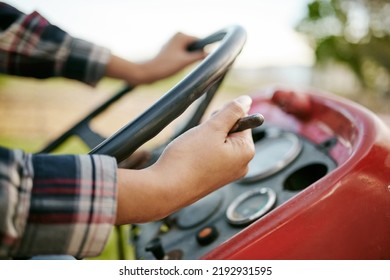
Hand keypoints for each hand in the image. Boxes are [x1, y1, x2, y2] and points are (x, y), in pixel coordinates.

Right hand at [115, 96, 254, 223]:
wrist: (165, 188)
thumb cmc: (188, 159)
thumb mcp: (212, 128)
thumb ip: (231, 112)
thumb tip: (246, 100)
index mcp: (246, 152)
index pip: (243, 122)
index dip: (224, 118)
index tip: (209, 126)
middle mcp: (241, 165)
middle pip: (231, 133)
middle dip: (213, 130)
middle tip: (198, 139)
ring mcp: (227, 174)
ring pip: (218, 143)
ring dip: (205, 139)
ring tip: (192, 149)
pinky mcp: (213, 179)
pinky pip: (210, 156)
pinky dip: (200, 152)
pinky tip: (190, 158)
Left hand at [141, 32, 206, 81]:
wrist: (150, 72)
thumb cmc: (166, 66)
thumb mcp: (185, 61)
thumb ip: (199, 56)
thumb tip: (210, 54)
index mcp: (181, 35)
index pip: (199, 41)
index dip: (202, 51)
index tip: (202, 61)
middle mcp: (177, 36)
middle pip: (195, 46)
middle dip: (195, 55)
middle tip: (188, 64)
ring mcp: (174, 42)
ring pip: (189, 50)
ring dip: (189, 58)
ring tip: (182, 65)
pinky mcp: (171, 49)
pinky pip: (183, 53)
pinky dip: (184, 59)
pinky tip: (178, 66)